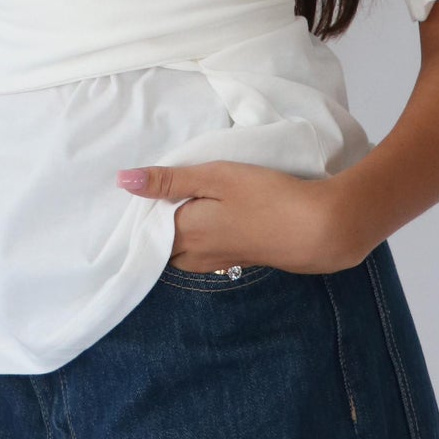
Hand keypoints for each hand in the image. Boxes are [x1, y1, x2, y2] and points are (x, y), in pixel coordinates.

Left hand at [116, 158, 364, 274]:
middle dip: (155, 221)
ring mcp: (218, 261)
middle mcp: (195, 256)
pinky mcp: (237, 260)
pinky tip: (211, 215)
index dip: (140, 207)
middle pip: (160, 242)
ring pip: (181, 249)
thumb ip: (169, 180)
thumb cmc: (265, 197)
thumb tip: (123, 181)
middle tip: (160, 188)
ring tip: (183, 198)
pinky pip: (202, 251)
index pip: (144, 228)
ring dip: (176, 228)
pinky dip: (197, 235)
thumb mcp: (215, 176)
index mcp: (184, 234)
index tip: (142, 185)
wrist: (316, 230)